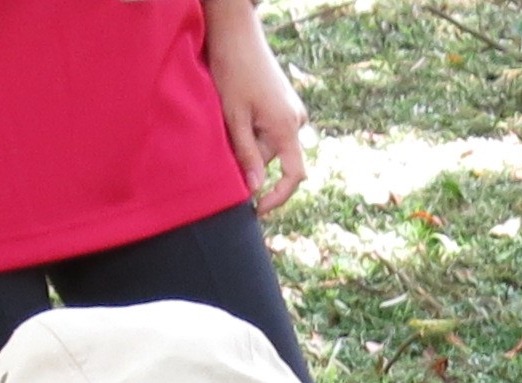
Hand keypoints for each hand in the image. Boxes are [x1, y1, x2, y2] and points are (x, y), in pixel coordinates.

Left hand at [207, 0, 309, 214]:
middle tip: (225, 142)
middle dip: (251, 158)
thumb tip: (255, 189)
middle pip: (275, 158)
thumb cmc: (232, 71)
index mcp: (287, 126)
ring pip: (271, 143)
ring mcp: (293, 110)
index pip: (294, 175)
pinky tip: (240, 110)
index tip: (258, 208)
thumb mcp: (234, 117)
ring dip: (250, 141)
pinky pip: (272, 128)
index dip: (278, 197)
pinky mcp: (285, 103)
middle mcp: (296, 120)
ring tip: (230, 118)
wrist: (237, 34)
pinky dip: (255, 129)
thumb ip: (246, 154)